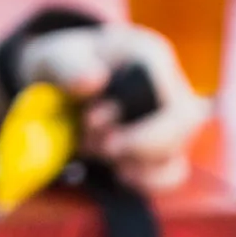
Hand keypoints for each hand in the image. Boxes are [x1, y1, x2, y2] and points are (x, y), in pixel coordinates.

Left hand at [27, 22, 208, 191]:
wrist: (65, 89)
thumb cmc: (67, 68)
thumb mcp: (55, 58)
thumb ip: (68, 66)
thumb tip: (93, 81)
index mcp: (149, 55)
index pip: (161, 82)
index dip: (126, 107)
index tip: (89, 120)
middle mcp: (171, 87)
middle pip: (180, 124)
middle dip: (135, 143)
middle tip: (95, 145)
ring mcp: (174, 123)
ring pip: (176, 153)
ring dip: (132, 164)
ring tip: (96, 152)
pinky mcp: (168, 151)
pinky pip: (172, 174)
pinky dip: (144, 181)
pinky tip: (117, 173)